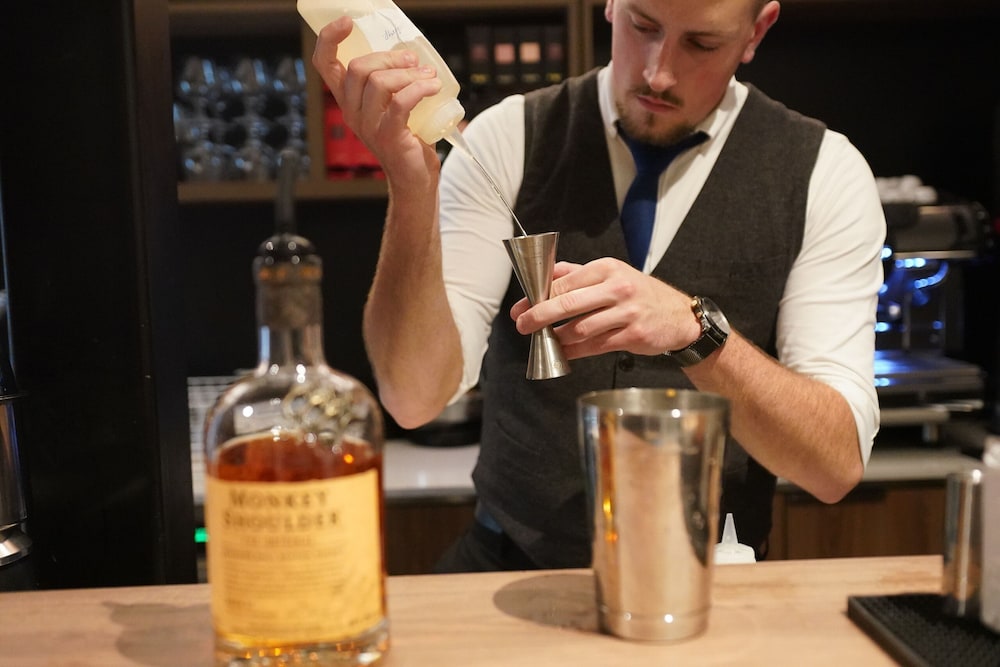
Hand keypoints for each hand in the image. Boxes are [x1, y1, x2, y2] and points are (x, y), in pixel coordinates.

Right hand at [310, 17, 440, 182]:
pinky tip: (433, 87)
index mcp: (349, 100)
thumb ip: (393, 82)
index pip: (325, 64)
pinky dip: (420, 89)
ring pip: (379, 83)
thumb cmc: (407, 139)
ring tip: (429, 77)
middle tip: (414, 61)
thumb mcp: (393, 105)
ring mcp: (368, 126)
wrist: (415, 178)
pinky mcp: (388, 136)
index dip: (330, 39)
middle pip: (358, 68)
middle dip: (389, 57)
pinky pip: (400, 102)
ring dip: (409, 74)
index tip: (348, 21)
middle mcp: (352, 112)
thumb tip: (410, 52)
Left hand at [509, 258, 701, 358]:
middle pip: (568, 304)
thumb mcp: (612, 275)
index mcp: (607, 268)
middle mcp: (617, 288)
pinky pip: (594, 346)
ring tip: (544, 341)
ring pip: (580, 329)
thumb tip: (544, 276)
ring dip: (557, 337)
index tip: (521, 307)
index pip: (563, 281)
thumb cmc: (640, 294)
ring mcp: (626, 313)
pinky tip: (563, 352)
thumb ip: (577, 274)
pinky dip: (574, 351)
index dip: (537, 296)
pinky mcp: (632, 335)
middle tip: (522, 325)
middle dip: (539, 316)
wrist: (679, 316)